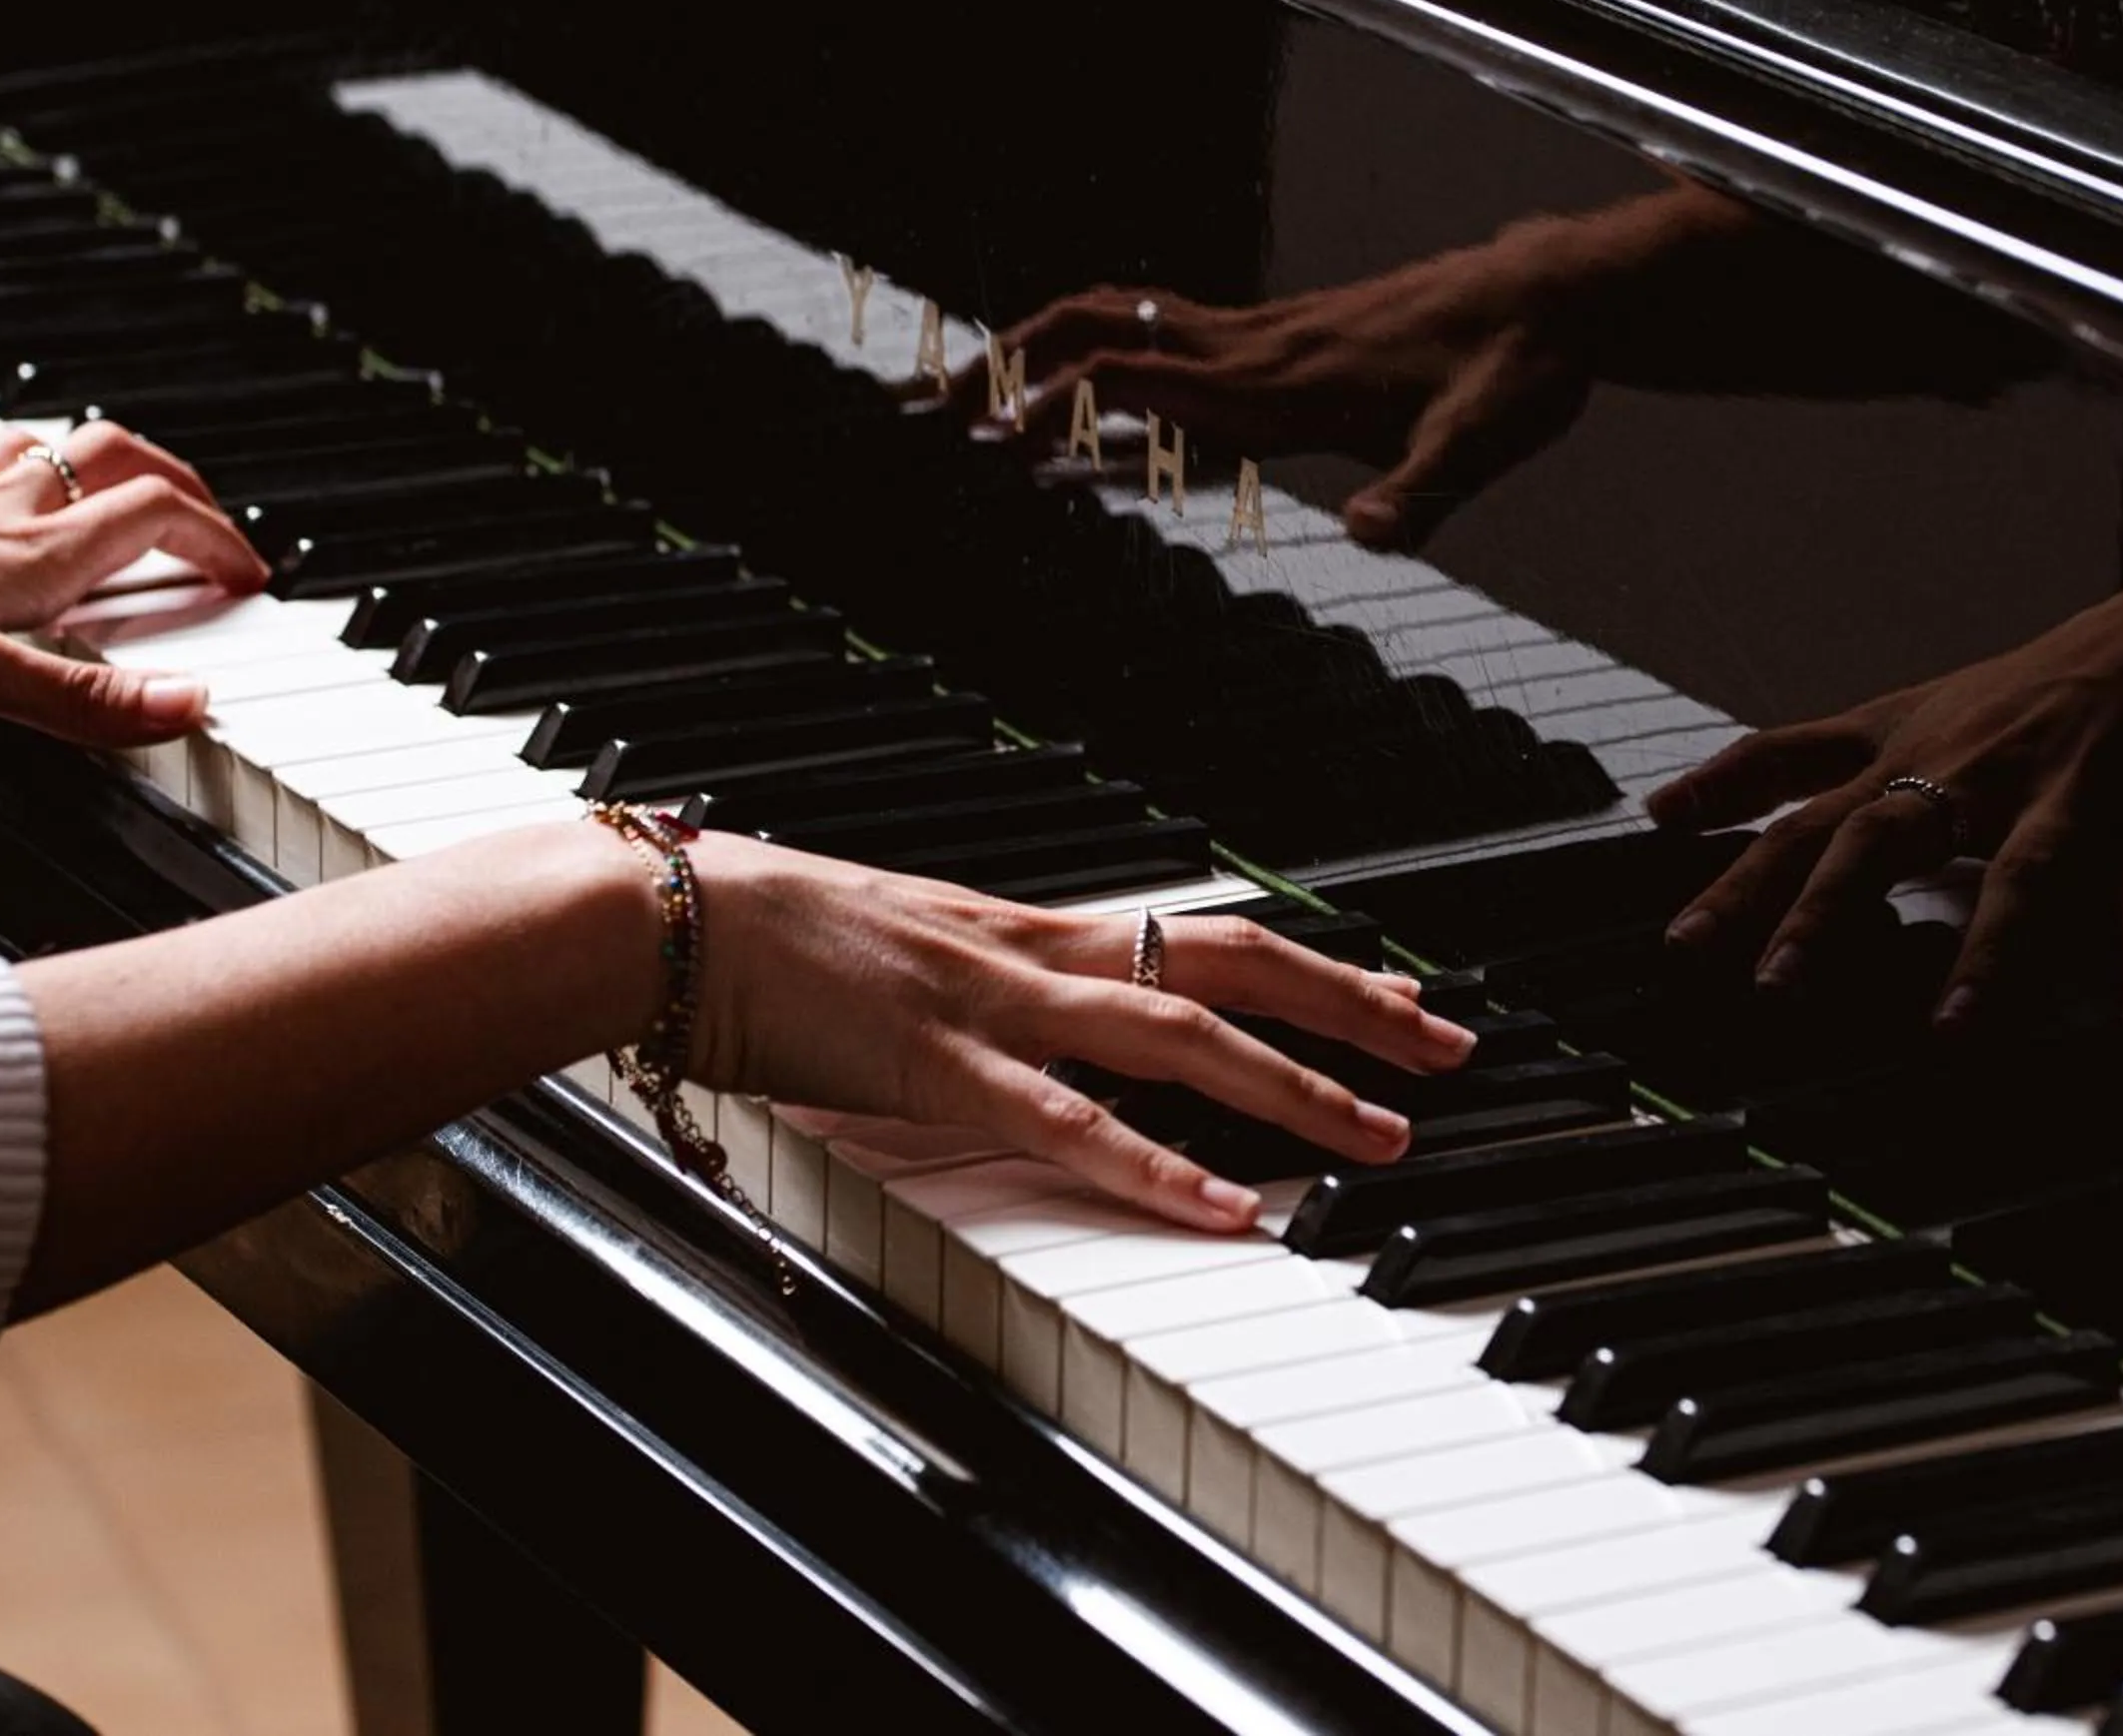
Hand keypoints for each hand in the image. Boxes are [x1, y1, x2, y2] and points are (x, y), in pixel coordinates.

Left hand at [0, 421, 264, 744]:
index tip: (254, 575)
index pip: (157, 512)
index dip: (219, 538)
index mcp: (26, 553)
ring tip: (112, 498)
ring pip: (39, 454)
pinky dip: (4, 480)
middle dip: (176, 480)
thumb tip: (191, 708)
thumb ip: (82, 699)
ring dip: (92, 467)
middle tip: (207, 519)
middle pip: (112, 456)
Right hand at [686, 833, 1476, 1229]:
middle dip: (1351, 1007)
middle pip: (1231, 960)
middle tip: (1450, 1050)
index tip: (1400, 998)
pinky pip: (1070, 1125)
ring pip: (1182, 1035)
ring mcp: (995, 1005)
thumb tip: (1032, 1036)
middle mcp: (1035, 953)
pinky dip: (1159, 1166)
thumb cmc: (770, 938)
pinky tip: (1229, 1206)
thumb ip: (981, 999)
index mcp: (1029, 933)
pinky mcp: (939, 1066)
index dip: (1311, 965)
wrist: (672, 917)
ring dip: (1296, 1086)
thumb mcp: (905, 958)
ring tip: (1384, 1136)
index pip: (1205, 931)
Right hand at [945, 234, 1589, 551]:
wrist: (1555, 296)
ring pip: (1124, 320)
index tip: (986, 437)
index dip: (1056, 400)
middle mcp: (1257, 348)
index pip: (1138, 377)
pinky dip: (1102, 352)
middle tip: (938, 411)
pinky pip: (1167, 333)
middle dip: (1010, 365)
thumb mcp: (1479, 446)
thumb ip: (1420, 495)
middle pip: (1100, 331)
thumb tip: (1372, 538)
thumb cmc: (1516, 370)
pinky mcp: (1284, 337)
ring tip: (979, 399)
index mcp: (1280, 380)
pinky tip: (1082, 392)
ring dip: (1043, 350)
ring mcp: (1267, 336)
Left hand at [1644, 577, 2122, 1045]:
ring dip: (1989, 954)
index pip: (1799, 820)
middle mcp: (1968, 776)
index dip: (1737, 876)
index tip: (1680, 945)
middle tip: (1776, 987)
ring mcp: (2058, 795)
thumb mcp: (1883, 720)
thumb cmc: (2005, 695)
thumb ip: (1778, 766)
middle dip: (1826, 909)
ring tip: (1953, 1032)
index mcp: (1902, 762)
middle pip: (1883, 838)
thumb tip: (1662, 808)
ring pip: (2020, 874)